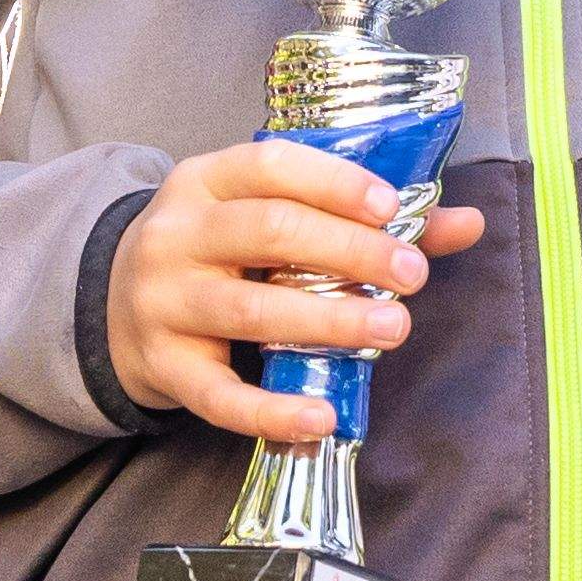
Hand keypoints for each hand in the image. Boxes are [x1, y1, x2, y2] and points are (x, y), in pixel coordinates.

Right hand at [100, 145, 487, 442]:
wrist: (113, 305)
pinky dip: (271, 411)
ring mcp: (163, 303)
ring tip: (392, 330)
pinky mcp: (163, 367)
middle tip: (412, 276)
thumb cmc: (220, 251)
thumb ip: (366, 217)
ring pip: (251, 312)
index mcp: (207, 180)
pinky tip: (322, 415)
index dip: (335, 183)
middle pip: (269, 232)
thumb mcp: (270, 215)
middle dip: (349, 251)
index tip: (392, 206)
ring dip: (328, 322)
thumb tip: (468, 223)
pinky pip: (218, 396)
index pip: (272, 165)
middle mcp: (177, 235)